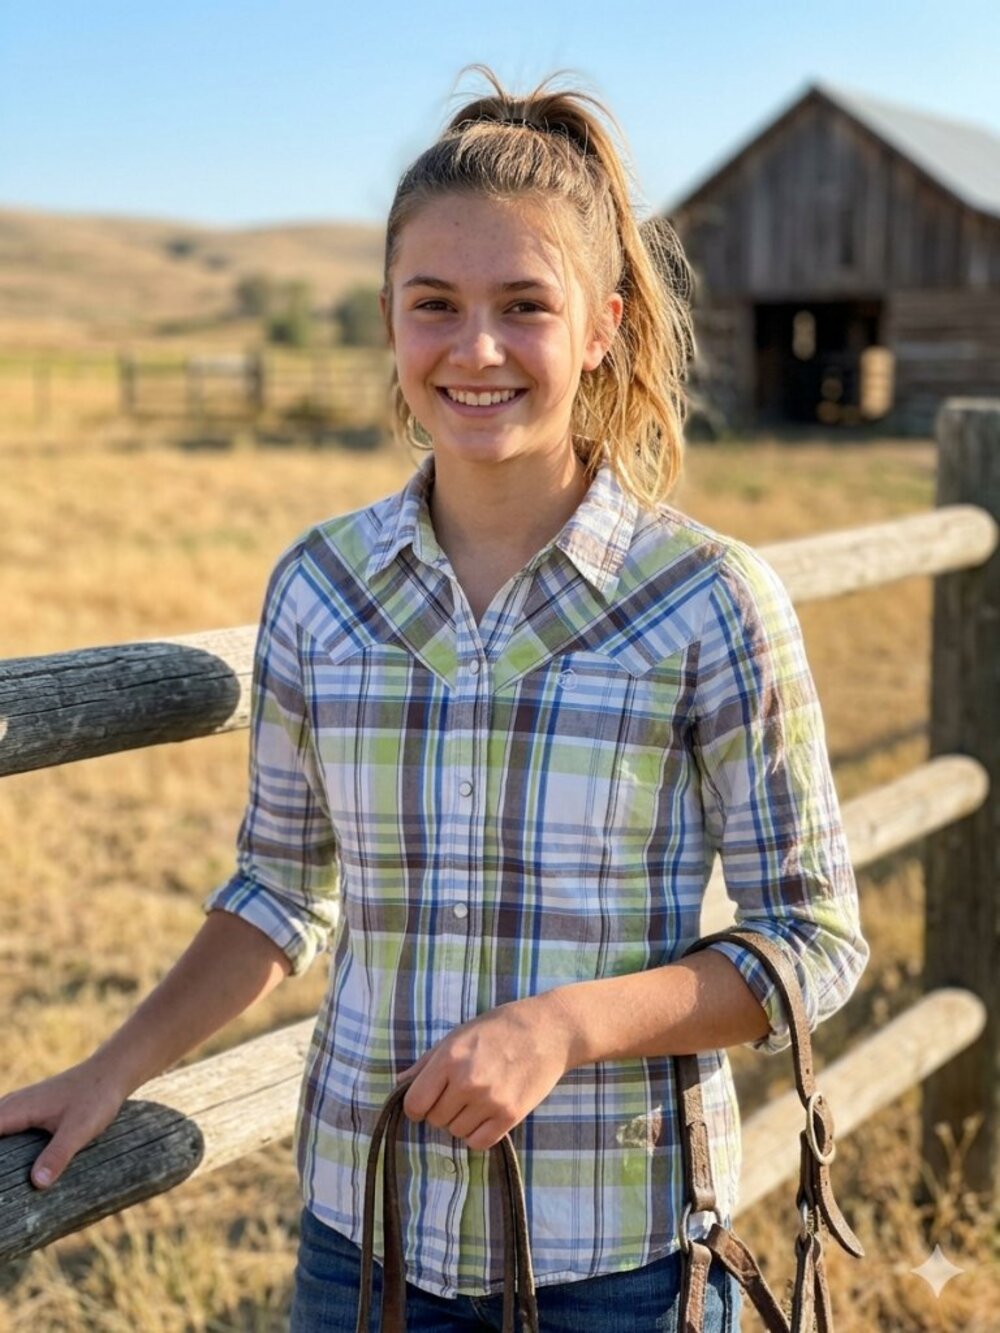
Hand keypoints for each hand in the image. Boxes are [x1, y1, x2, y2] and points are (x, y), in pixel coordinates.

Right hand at [0, 1056, 129, 1188]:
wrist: (110, 1073)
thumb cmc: (95, 1098)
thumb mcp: (80, 1129)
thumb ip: (58, 1154)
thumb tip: (36, 1183)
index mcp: (17, 1109)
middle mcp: (12, 1104)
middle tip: (2, 1187)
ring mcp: (18, 1105)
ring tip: (4, 1178)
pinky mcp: (27, 1109)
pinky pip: (2, 1124)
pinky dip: (1, 1140)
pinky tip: (7, 1160)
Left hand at [398, 994, 575, 1150]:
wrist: (548, 1030)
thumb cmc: (499, 1028)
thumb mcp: (458, 1035)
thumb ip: (427, 1062)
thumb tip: (399, 1083)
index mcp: (450, 1058)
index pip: (414, 1104)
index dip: (416, 1105)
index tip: (426, 1099)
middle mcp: (467, 1082)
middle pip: (435, 1120)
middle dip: (440, 1110)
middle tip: (457, 1093)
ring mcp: (490, 1101)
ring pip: (456, 1132)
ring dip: (460, 1121)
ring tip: (476, 1099)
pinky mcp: (510, 1116)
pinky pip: (478, 1142)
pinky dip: (477, 1133)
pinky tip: (485, 1114)